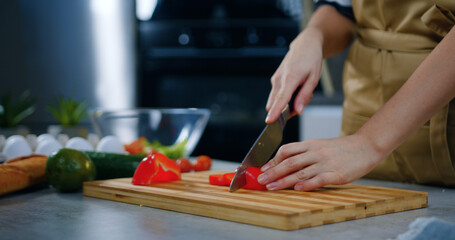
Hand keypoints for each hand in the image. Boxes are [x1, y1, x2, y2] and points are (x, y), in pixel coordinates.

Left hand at [257, 134, 382, 190]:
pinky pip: (318, 179)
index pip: (286, 150)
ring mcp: (326, 163)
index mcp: (310, 144)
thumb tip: (284, 163)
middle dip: (273, 172)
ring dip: (284, 180)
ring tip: (272, 187)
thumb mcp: (320, 146)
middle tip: (261, 180)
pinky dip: (306, 184)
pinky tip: (297, 189)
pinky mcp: (337, 174)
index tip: (263, 170)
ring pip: (300, 172)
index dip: (273, 160)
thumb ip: (304, 153)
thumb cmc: (341, 149)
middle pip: (289, 162)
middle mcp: (316, 152)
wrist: (365, 147)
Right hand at [265, 27, 323, 123]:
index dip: (275, 112)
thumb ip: (305, 96)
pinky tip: (296, 89)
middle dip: (287, 110)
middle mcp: (279, 79)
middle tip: (303, 100)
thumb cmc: (311, 59)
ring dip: (287, 103)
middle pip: (275, 103)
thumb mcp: (314, 78)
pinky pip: (277, 95)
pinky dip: (286, 97)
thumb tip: (298, 111)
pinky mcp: (274, 80)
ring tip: (302, 92)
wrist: (305, 44)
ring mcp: (275, 79)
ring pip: (276, 101)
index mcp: (290, 78)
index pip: (281, 99)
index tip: (269, 121)